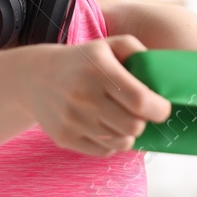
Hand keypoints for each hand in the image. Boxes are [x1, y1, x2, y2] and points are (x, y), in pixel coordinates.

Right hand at [28, 35, 173, 156]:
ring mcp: (72, 119)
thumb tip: (160, 76)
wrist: (35, 77)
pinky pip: (103, 151)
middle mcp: (84, 95)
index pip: (140, 100)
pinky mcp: (64, 137)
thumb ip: (137, 52)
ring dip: (127, 133)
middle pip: (133, 126)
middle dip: (143, 122)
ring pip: (120, 142)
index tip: (162, 108)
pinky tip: (104, 128)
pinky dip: (110, 143)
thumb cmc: (83, 62)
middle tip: (138, 113)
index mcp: (99, 69)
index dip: (159, 109)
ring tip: (121, 120)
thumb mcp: (108, 45)